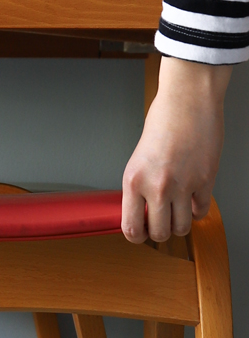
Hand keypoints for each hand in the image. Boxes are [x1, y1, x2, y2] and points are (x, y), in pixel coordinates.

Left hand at [121, 56, 231, 242]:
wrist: (188, 102)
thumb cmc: (163, 122)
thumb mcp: (138, 159)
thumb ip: (140, 187)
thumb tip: (141, 211)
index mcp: (134, 180)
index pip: (131, 228)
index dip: (137, 235)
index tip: (141, 232)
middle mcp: (157, 187)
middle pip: (159, 233)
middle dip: (160, 231)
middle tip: (161, 221)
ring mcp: (184, 186)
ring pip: (182, 228)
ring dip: (180, 223)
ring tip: (177, 211)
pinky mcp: (206, 181)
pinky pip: (202, 211)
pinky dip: (198, 210)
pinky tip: (193, 199)